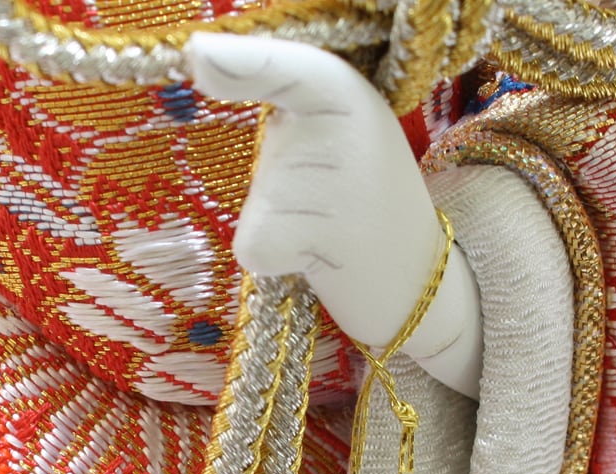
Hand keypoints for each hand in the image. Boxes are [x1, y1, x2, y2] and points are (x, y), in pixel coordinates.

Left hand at [184, 32, 481, 397]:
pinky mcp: (312, 238)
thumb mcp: (339, 126)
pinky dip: (273, 257)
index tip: (199, 56)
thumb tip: (204, 58)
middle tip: (337, 200)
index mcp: (346, 88)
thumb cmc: (366, 198)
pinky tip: (317, 255)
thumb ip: (287, 97)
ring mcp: (330, 183)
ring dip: (282, 222)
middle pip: (266, 150)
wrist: (417, 276)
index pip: (287, 68)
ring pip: (257, 202)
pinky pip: (251, 244)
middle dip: (284, 180)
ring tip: (331, 228)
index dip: (240, 62)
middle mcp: (344, 126)